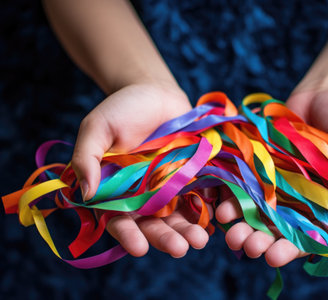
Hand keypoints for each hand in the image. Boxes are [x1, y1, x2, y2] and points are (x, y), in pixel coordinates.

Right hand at [71, 81, 210, 257]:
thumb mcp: (97, 127)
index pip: (119, 221)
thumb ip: (87, 157)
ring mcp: (170, 188)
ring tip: (201, 240)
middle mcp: (144, 196)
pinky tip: (218, 219)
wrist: (155, 92)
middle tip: (180, 249)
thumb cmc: (122, 108)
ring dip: (190, 230)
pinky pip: (202, 197)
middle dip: (166, 238)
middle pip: (154, 225)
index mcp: (116, 191)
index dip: (128, 236)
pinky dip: (210, 209)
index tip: (140, 248)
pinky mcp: (193, 177)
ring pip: (180, 216)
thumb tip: (86, 194)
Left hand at [216, 88, 327, 266]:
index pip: (310, 236)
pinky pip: (242, 187)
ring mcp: (276, 184)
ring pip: (256, 213)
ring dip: (241, 227)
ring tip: (230, 234)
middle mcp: (299, 199)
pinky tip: (220, 208)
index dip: (292, 249)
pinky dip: (230, 199)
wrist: (322, 92)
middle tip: (248, 247)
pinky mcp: (258, 167)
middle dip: (261, 242)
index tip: (274, 257)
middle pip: (278, 230)